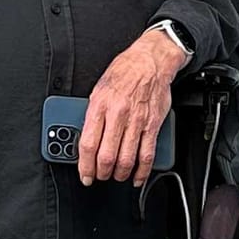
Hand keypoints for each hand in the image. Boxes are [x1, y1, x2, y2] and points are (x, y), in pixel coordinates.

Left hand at [78, 27, 187, 187]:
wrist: (150, 61)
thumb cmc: (124, 72)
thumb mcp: (99, 89)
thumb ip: (93, 113)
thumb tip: (86, 137)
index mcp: (100, 105)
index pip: (88, 143)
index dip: (85, 165)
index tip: (85, 174)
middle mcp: (118, 114)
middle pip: (107, 156)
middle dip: (101, 173)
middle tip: (100, 176)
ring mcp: (137, 121)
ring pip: (126, 159)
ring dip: (119, 174)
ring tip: (115, 176)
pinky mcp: (153, 125)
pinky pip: (147, 154)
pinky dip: (142, 171)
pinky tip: (137, 177)